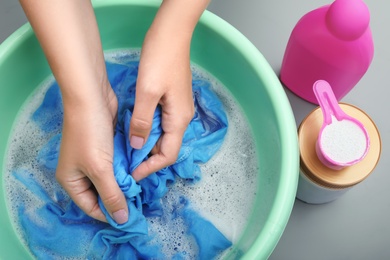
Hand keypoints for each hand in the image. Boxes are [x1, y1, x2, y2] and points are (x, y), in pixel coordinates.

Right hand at [56, 82, 128, 223]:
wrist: (91, 97)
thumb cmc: (90, 134)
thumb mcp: (100, 169)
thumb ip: (112, 195)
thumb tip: (121, 220)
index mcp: (71, 181)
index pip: (92, 207)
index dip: (111, 213)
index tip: (132, 217)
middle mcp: (81, 172)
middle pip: (102, 194)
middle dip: (120, 198)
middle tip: (140, 202)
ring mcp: (93, 160)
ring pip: (112, 179)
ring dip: (126, 183)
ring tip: (142, 188)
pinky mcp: (105, 149)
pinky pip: (117, 166)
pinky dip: (127, 169)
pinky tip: (140, 172)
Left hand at [129, 26, 194, 180]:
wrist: (171, 34)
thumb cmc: (161, 59)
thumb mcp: (147, 92)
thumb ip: (142, 121)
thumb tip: (136, 146)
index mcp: (179, 118)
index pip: (169, 154)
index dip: (151, 167)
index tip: (133, 174)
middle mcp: (182, 117)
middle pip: (167, 147)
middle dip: (148, 159)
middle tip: (126, 164)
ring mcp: (178, 109)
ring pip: (163, 136)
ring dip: (146, 145)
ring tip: (126, 151)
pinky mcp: (171, 101)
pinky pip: (160, 124)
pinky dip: (147, 131)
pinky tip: (133, 130)